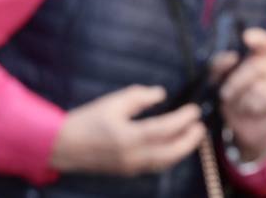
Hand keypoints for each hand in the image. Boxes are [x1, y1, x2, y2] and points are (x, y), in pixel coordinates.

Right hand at [49, 86, 205, 175]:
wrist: (65, 146)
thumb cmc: (86, 120)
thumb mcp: (112, 102)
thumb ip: (138, 97)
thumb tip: (161, 94)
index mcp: (128, 137)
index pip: (164, 129)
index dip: (182, 120)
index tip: (193, 110)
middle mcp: (133, 156)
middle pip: (171, 153)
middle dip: (190, 141)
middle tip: (200, 126)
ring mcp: (132, 167)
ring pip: (166, 162)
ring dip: (182, 150)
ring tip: (192, 136)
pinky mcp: (129, 171)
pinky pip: (157, 165)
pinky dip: (169, 156)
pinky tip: (173, 145)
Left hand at [219, 28, 265, 163]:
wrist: (244, 129)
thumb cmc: (232, 99)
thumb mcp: (220, 80)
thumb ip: (220, 65)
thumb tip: (230, 57)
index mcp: (257, 56)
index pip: (262, 42)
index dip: (256, 38)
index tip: (246, 38)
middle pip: (255, 66)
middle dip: (235, 82)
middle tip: (225, 94)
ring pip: (259, 85)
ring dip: (242, 98)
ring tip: (240, 105)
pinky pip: (265, 99)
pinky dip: (252, 106)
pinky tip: (251, 110)